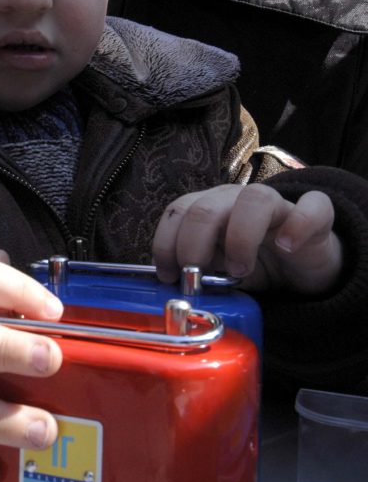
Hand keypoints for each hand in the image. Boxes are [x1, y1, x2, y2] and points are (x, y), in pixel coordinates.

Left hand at [153, 183, 341, 293]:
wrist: (301, 271)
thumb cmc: (253, 266)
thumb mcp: (217, 271)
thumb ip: (196, 270)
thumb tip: (170, 284)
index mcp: (210, 209)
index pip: (178, 210)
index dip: (167, 242)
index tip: (169, 275)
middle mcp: (238, 200)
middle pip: (207, 206)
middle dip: (193, 244)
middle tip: (199, 277)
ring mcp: (277, 204)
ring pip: (255, 198)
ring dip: (240, 237)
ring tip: (239, 270)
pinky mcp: (314, 216)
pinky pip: (312, 206)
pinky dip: (298, 225)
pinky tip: (287, 248)